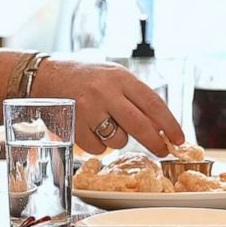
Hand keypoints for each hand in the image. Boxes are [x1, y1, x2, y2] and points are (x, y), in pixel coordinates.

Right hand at [30, 58, 184, 154]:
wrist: (45, 75)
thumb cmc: (85, 77)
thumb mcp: (113, 77)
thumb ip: (135, 97)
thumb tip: (161, 126)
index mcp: (120, 77)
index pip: (153, 103)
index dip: (170, 124)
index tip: (180, 139)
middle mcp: (105, 92)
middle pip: (140, 125)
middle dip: (155, 142)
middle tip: (163, 151)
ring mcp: (88, 109)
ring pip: (118, 140)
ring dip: (118, 139)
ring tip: (105, 124)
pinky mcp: (73, 125)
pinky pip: (97, 149)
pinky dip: (98, 145)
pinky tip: (89, 129)